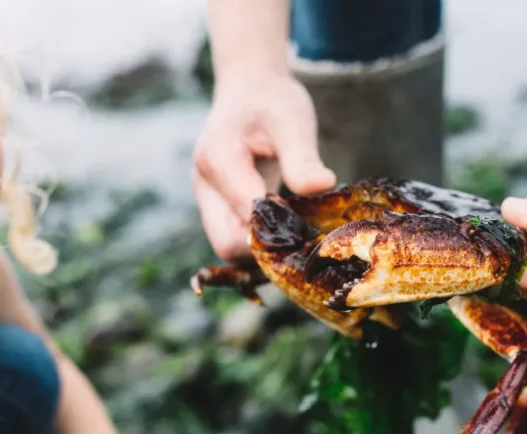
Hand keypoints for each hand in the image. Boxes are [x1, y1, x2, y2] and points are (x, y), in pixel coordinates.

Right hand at [192, 70, 336, 261]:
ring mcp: (207, 198)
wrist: (248, 92)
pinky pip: (235, 237)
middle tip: (306, 238)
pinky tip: (289, 229)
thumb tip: (322, 185)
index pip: (246, 214)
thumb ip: (302, 157)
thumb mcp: (293, 121)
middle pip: (227, 243)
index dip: (281, 227)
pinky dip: (261, 241)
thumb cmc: (272, 102)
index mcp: (218, 157)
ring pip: (229, 246)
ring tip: (300, 233)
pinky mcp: (217, 207)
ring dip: (264, 248)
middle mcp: (204, 184)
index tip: (314, 228)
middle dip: (267, 248)